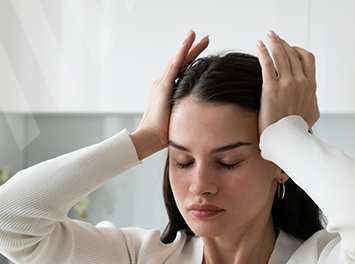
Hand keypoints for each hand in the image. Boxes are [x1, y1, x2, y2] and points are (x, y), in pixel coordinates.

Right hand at [130, 30, 208, 159]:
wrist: (149, 139)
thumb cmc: (165, 135)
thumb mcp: (179, 119)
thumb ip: (186, 113)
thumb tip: (201, 116)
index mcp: (166, 91)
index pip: (181, 71)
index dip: (191, 60)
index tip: (202, 50)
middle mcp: (162, 84)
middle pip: (180, 62)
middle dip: (192, 49)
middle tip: (205, 37)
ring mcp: (161, 84)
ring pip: (177, 60)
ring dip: (188, 46)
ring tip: (197, 34)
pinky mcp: (163, 87)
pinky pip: (174, 65)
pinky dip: (181, 52)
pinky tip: (188, 42)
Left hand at [255, 31, 318, 134]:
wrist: (288, 140)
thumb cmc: (298, 129)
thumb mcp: (313, 113)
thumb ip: (312, 99)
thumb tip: (311, 96)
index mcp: (311, 85)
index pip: (307, 58)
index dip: (297, 50)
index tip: (289, 48)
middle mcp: (301, 82)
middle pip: (292, 53)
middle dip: (283, 42)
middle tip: (274, 37)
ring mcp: (287, 84)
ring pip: (280, 55)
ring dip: (273, 42)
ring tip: (267, 37)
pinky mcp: (271, 89)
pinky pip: (267, 64)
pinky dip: (263, 52)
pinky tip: (258, 46)